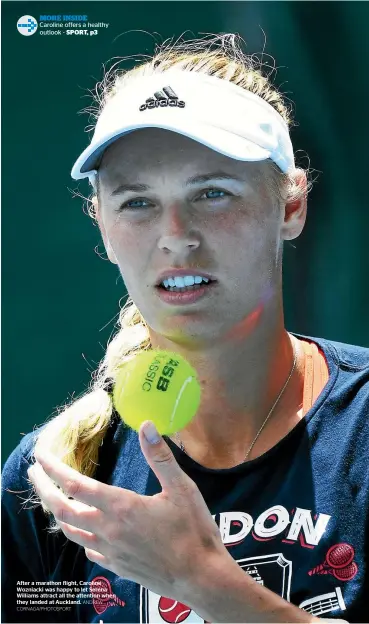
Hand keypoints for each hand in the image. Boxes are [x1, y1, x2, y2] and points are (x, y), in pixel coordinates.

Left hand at [27, 420, 226, 602]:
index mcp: (121, 507)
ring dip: (57, 512)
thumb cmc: (194, 530)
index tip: (40, 455)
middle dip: (43, 489)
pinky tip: (84, 531)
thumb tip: (147, 425)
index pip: (75, 485)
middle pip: (62, 510)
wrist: (200, 578)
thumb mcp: (182, 488)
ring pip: (71, 531)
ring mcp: (110, 551)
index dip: (53, 468)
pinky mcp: (117, 566)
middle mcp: (108, 530)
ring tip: (52, 497)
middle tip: (34, 472)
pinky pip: (88, 549)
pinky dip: (79, 535)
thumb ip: (160, 456)